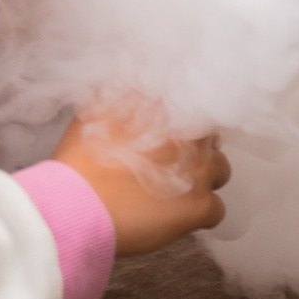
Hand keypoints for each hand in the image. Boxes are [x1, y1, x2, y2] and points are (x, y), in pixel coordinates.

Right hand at [52, 100, 229, 256]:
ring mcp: (199, 171)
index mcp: (169, 108)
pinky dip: (200, 214)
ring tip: (176, 190)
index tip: (171, 133)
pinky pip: (217, 210)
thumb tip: (136, 81)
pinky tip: (177, 217)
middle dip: (194, 149)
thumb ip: (125, 94)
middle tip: (169, 162)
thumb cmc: (81, 161)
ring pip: (221, 170)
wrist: (77, 204)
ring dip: (203, 178)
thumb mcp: (97, 110)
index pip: (196, 102)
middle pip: (210, 137)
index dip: (184, 120)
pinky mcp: (199, 206)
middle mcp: (191, 135)